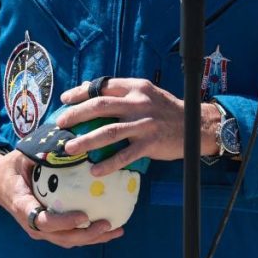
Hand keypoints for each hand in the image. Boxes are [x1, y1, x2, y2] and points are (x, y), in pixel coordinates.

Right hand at [0, 149, 123, 247]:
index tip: (84, 216)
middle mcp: (31, 223)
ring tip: (116, 230)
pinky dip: (88, 234)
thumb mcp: (21, 156)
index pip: (43, 221)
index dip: (64, 222)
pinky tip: (109, 227)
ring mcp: (39, 229)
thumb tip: (68, 140)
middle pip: (60, 237)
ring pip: (67, 240)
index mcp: (22, 206)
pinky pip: (69, 235)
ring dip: (92, 238)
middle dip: (86, 235)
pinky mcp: (47, 230)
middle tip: (108, 225)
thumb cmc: (11, 167)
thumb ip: (41, 152)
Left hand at [56, 78, 221, 175]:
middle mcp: (138, 103)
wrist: (196, 125)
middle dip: (77, 114)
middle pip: (100, 106)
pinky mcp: (150, 144)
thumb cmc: (166, 109)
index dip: (80, 92)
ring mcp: (144, 124)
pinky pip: (125, 155)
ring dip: (86, 140)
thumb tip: (88, 87)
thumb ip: (119, 91)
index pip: (102, 86)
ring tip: (70, 147)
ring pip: (109, 131)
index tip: (65, 100)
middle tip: (60, 123)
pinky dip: (108, 164)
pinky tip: (95, 170)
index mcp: (135, 88)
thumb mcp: (145, 93)